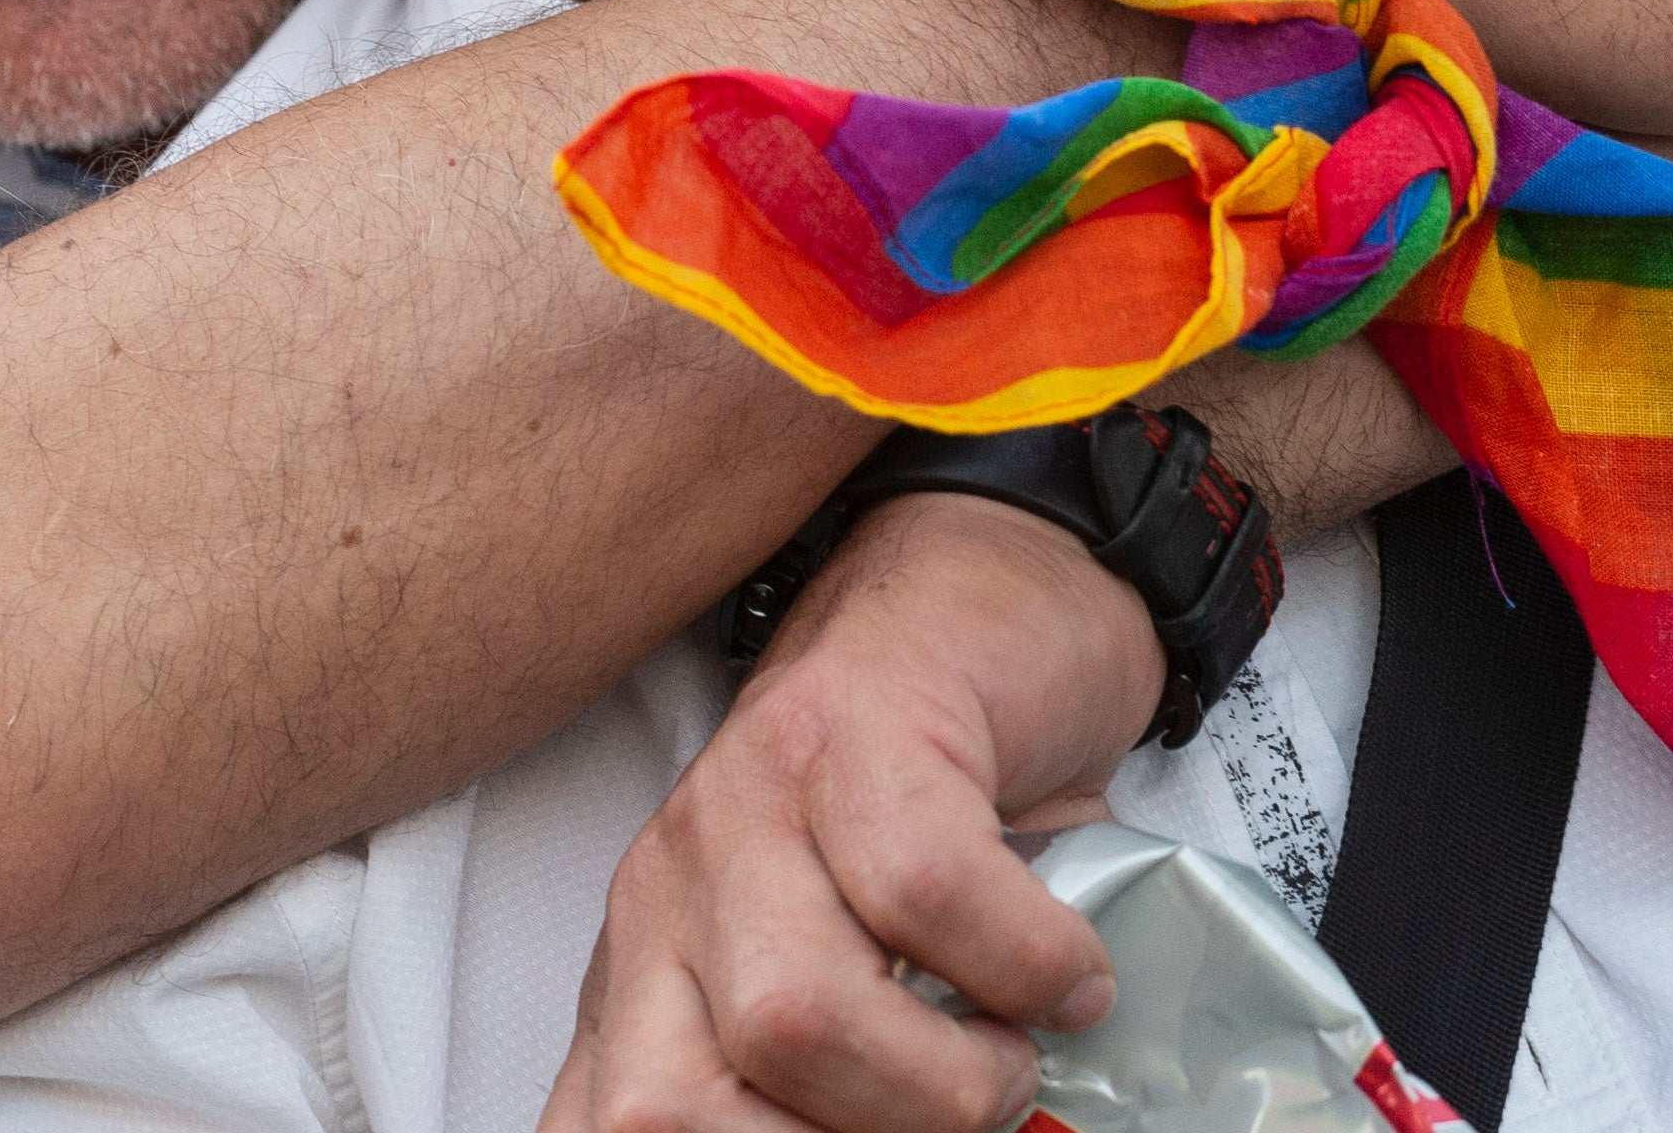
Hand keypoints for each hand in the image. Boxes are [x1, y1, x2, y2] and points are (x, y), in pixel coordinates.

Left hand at [543, 493, 1146, 1132]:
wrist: (1001, 592)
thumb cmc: (938, 803)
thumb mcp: (852, 975)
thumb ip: (814, 1084)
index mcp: (648, 975)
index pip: (609, 1125)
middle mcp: (669, 890)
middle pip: (670, 1108)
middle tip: (947, 1116)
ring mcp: (746, 799)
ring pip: (791, 1014)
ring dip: (944, 1078)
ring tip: (1008, 1045)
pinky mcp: (850, 729)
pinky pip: (920, 893)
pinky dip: (1023, 963)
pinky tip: (1063, 968)